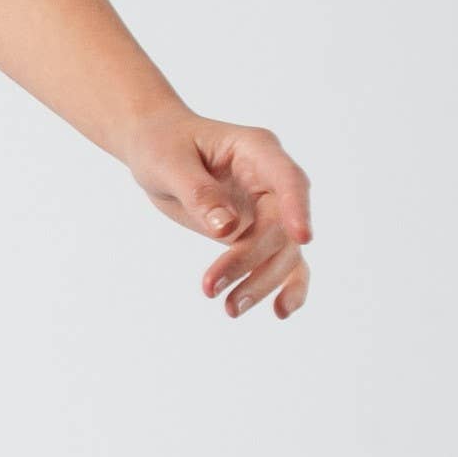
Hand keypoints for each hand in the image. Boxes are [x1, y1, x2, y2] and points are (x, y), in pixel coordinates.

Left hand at [123, 111, 312, 321]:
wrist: (155, 147)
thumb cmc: (162, 145)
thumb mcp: (169, 163)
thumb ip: (199, 193)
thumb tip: (227, 230)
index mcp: (255, 150)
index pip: (287, 179)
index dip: (298, 208)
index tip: (302, 238)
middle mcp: (269, 179)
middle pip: (279, 226)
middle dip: (251, 261)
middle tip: (210, 288)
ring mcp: (267, 207)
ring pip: (281, 251)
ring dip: (260, 282)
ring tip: (229, 309)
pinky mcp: (257, 231)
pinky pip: (282, 261)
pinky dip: (285, 286)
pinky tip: (280, 311)